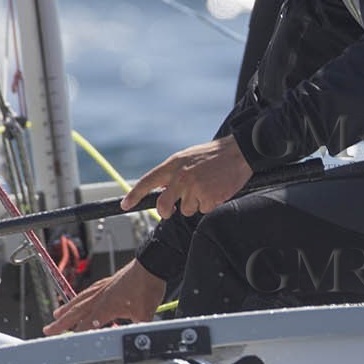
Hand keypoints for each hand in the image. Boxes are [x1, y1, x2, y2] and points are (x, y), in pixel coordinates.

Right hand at [43, 259, 165, 334]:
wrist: (151, 264)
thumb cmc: (147, 286)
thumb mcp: (145, 314)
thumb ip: (138, 331)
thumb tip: (140, 343)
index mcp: (107, 306)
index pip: (88, 325)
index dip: (77, 335)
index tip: (66, 344)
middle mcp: (101, 297)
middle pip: (76, 312)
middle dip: (61, 323)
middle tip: (48, 330)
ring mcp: (102, 288)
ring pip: (80, 300)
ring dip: (67, 309)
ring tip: (56, 314)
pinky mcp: (107, 282)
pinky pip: (88, 291)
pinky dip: (79, 297)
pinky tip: (78, 299)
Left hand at [122, 135, 252, 218]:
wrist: (238, 152)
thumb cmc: (212, 156)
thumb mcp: (187, 158)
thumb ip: (173, 173)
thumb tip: (160, 189)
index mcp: (173, 164)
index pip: (147, 181)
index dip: (134, 195)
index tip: (125, 205)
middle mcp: (181, 177)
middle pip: (163, 206)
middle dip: (166, 211)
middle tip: (173, 209)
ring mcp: (195, 188)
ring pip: (187, 210)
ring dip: (195, 203)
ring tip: (207, 187)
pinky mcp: (209, 197)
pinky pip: (203, 209)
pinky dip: (209, 204)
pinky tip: (216, 189)